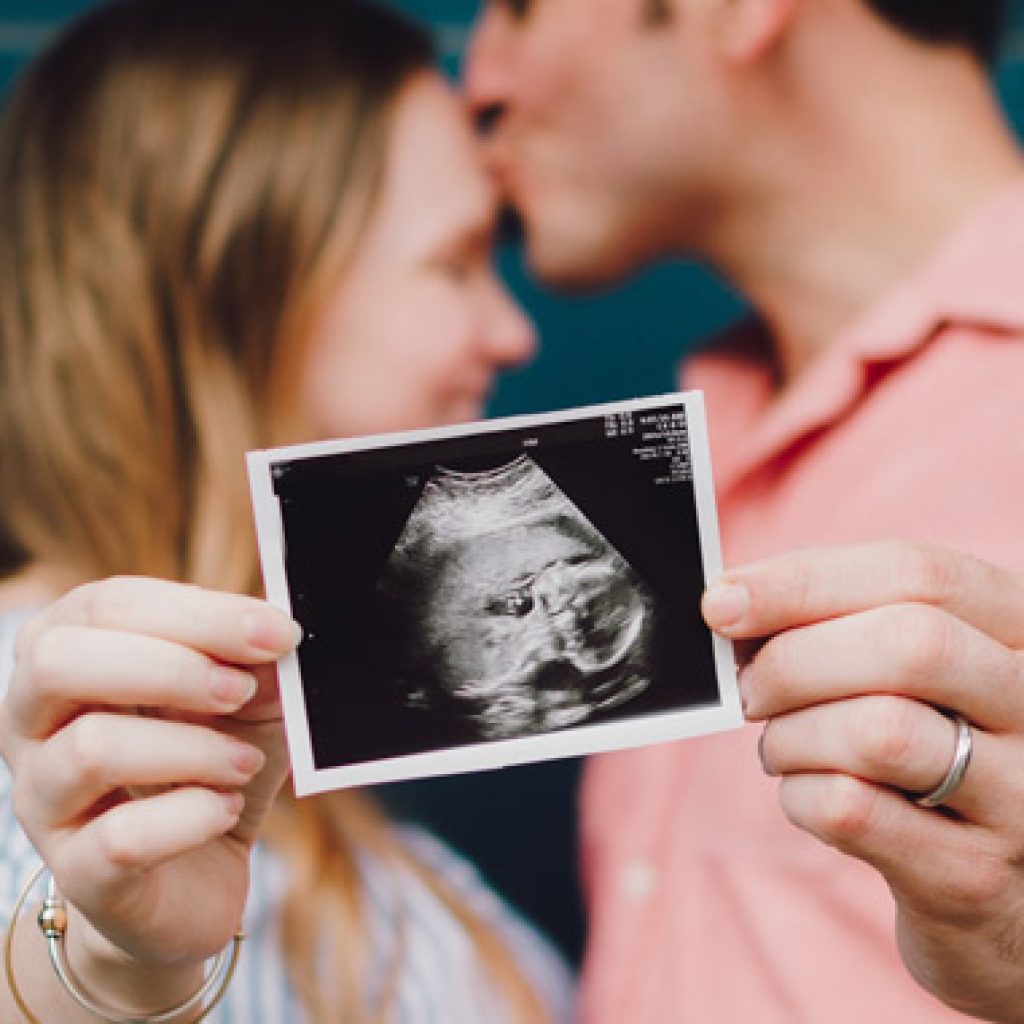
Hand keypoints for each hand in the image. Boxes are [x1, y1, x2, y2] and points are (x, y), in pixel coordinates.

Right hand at [0, 577, 298, 1009]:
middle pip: (58, 661)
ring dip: (192, 748)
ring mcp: (42, 799)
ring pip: (90, 750)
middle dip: (169, 667)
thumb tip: (276, 634)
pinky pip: (120, 838)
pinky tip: (226, 808)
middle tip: (242, 690)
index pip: (108, 605)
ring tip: (245, 761)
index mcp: (67, 651)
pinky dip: (193, 817)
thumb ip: (255, 659)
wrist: (198, 875)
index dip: (200, 613)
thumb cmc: (213, 760)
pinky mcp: (78, 871)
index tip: (277, 632)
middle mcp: (31, 720)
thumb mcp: (247, 697)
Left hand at [703, 542, 1023, 1022]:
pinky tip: (803, 795)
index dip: (803, 581)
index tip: (723, 601)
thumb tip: (731, 600)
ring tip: (781, 747)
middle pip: (908, 645)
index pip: (918, 574)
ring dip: (792, 735)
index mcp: (1022, 631)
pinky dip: (798, 795)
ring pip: (879, 731)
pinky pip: (853, 811)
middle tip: (750, 689)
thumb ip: (839, 622)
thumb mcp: (913, 674)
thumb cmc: (931, 750)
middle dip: (794, 661)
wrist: (994, 897)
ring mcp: (1022, 798)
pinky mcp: (973, 877)